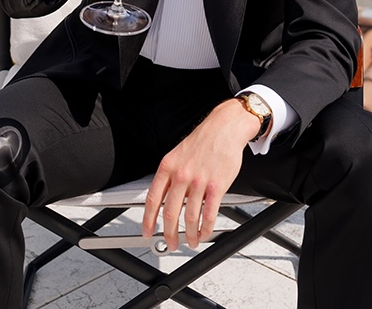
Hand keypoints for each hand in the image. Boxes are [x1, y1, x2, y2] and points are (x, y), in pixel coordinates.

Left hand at [142, 99, 259, 249]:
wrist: (225, 127)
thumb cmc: (203, 140)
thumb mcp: (177, 154)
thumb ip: (170, 176)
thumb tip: (163, 199)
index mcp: (168, 166)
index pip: (152, 199)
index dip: (148, 220)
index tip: (147, 232)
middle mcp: (181, 174)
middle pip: (170, 213)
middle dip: (169, 234)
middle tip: (170, 243)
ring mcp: (199, 181)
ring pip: (190, 217)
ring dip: (189, 235)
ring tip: (190, 241)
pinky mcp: (216, 186)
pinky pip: (209, 215)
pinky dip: (206, 229)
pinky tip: (204, 233)